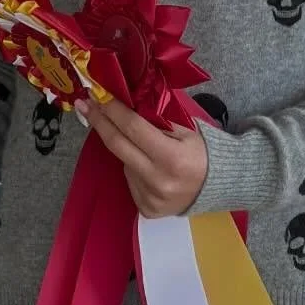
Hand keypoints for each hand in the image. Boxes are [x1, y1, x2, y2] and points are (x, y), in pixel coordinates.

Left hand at [76, 97, 207, 217]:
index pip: (132, 127)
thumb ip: (155, 120)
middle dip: (99, 122)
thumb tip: (122, 103)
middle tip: (84, 105)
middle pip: (117, 145)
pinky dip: (134, 169)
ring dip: (126, 149)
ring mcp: (151, 198)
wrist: (220, 187)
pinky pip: (130, 181)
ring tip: (144, 147)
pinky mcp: (147, 209)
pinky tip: (149, 168)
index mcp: (171, 157)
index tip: (96, 95)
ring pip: (124, 163)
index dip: (112, 109)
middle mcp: (158, 180)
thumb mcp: (185, 130)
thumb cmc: (203, 152)